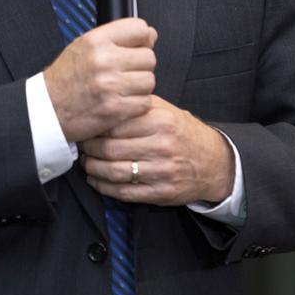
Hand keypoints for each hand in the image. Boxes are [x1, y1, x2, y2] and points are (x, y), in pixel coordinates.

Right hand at [42, 17, 157, 142]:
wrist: (48, 110)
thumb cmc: (66, 79)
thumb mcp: (84, 46)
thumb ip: (117, 37)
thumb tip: (151, 34)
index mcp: (96, 41)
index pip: (140, 29)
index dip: (143, 40)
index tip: (136, 48)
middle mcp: (103, 60)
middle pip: (149, 57)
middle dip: (141, 66)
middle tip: (124, 73)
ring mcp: (110, 85)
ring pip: (149, 81)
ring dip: (140, 87)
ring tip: (121, 89)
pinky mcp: (115, 109)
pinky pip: (144, 103)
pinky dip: (136, 105)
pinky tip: (120, 102)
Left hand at [80, 95, 234, 206]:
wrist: (214, 162)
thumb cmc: (182, 133)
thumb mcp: (166, 111)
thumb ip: (138, 106)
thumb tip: (104, 102)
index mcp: (160, 121)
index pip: (116, 123)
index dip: (95, 126)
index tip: (85, 125)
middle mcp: (161, 145)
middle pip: (110, 148)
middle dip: (89, 149)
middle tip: (80, 145)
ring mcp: (162, 171)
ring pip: (114, 172)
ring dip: (93, 169)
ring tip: (86, 162)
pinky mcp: (161, 192)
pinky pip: (124, 192)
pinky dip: (104, 187)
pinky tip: (96, 180)